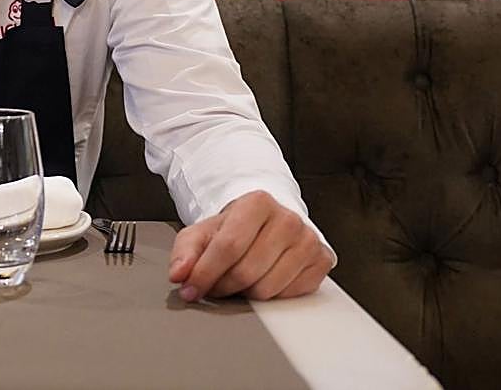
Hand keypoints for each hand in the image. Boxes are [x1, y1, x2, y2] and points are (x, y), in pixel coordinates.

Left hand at [167, 190, 332, 301]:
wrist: (266, 224)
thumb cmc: (235, 229)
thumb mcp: (203, 232)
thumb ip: (184, 251)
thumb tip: (179, 274)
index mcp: (257, 203)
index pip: (228, 246)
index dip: (205, 273)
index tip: (190, 289)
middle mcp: (287, 219)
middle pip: (247, 271)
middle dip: (223, 286)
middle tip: (214, 286)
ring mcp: (308, 240)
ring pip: (268, 289)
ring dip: (245, 294)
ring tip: (238, 280)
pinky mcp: (322, 261)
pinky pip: (289, 296)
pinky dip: (270, 297)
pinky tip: (262, 280)